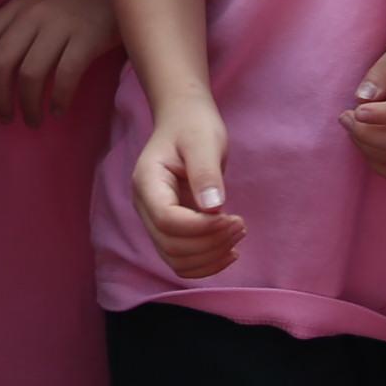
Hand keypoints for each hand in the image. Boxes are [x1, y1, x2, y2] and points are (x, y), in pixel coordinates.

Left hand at [0, 0, 117, 125]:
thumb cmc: (76, 1)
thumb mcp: (37, 7)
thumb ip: (16, 31)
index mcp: (14, 9)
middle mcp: (31, 15)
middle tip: (5, 118)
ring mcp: (59, 25)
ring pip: (29, 74)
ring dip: (28, 106)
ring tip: (33, 120)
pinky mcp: (87, 37)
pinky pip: (65, 75)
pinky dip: (59, 98)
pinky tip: (59, 110)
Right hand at [131, 97, 245, 279]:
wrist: (184, 122)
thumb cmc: (193, 127)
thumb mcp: (204, 141)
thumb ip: (206, 173)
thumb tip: (213, 209)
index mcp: (147, 182)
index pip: (166, 220)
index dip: (200, 227)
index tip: (232, 218)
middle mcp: (145, 206)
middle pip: (170, 245)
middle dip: (210, 243)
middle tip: (241, 225)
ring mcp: (154, 220)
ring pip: (176, 259)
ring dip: (211, 256)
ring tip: (238, 234)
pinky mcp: (170, 229)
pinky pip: (183, 260)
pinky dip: (207, 263)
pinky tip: (229, 250)